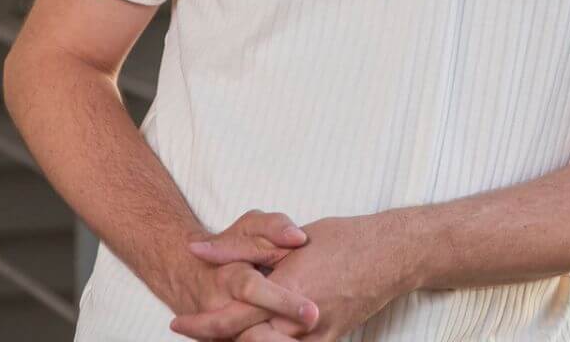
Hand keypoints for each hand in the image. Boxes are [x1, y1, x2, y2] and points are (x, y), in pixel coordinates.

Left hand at [175, 213, 417, 341]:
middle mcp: (297, 321)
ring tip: (227, 332)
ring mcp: (315, 337)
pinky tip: (261, 333)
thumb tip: (199, 249)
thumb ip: (239, 248)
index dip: (199, 326)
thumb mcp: (286, 238)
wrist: (390, 255)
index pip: (229, 320)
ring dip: (243, 341)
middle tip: (196, 329)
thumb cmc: (342, 240)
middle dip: (218, 339)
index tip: (179, 324)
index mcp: (283, 291)